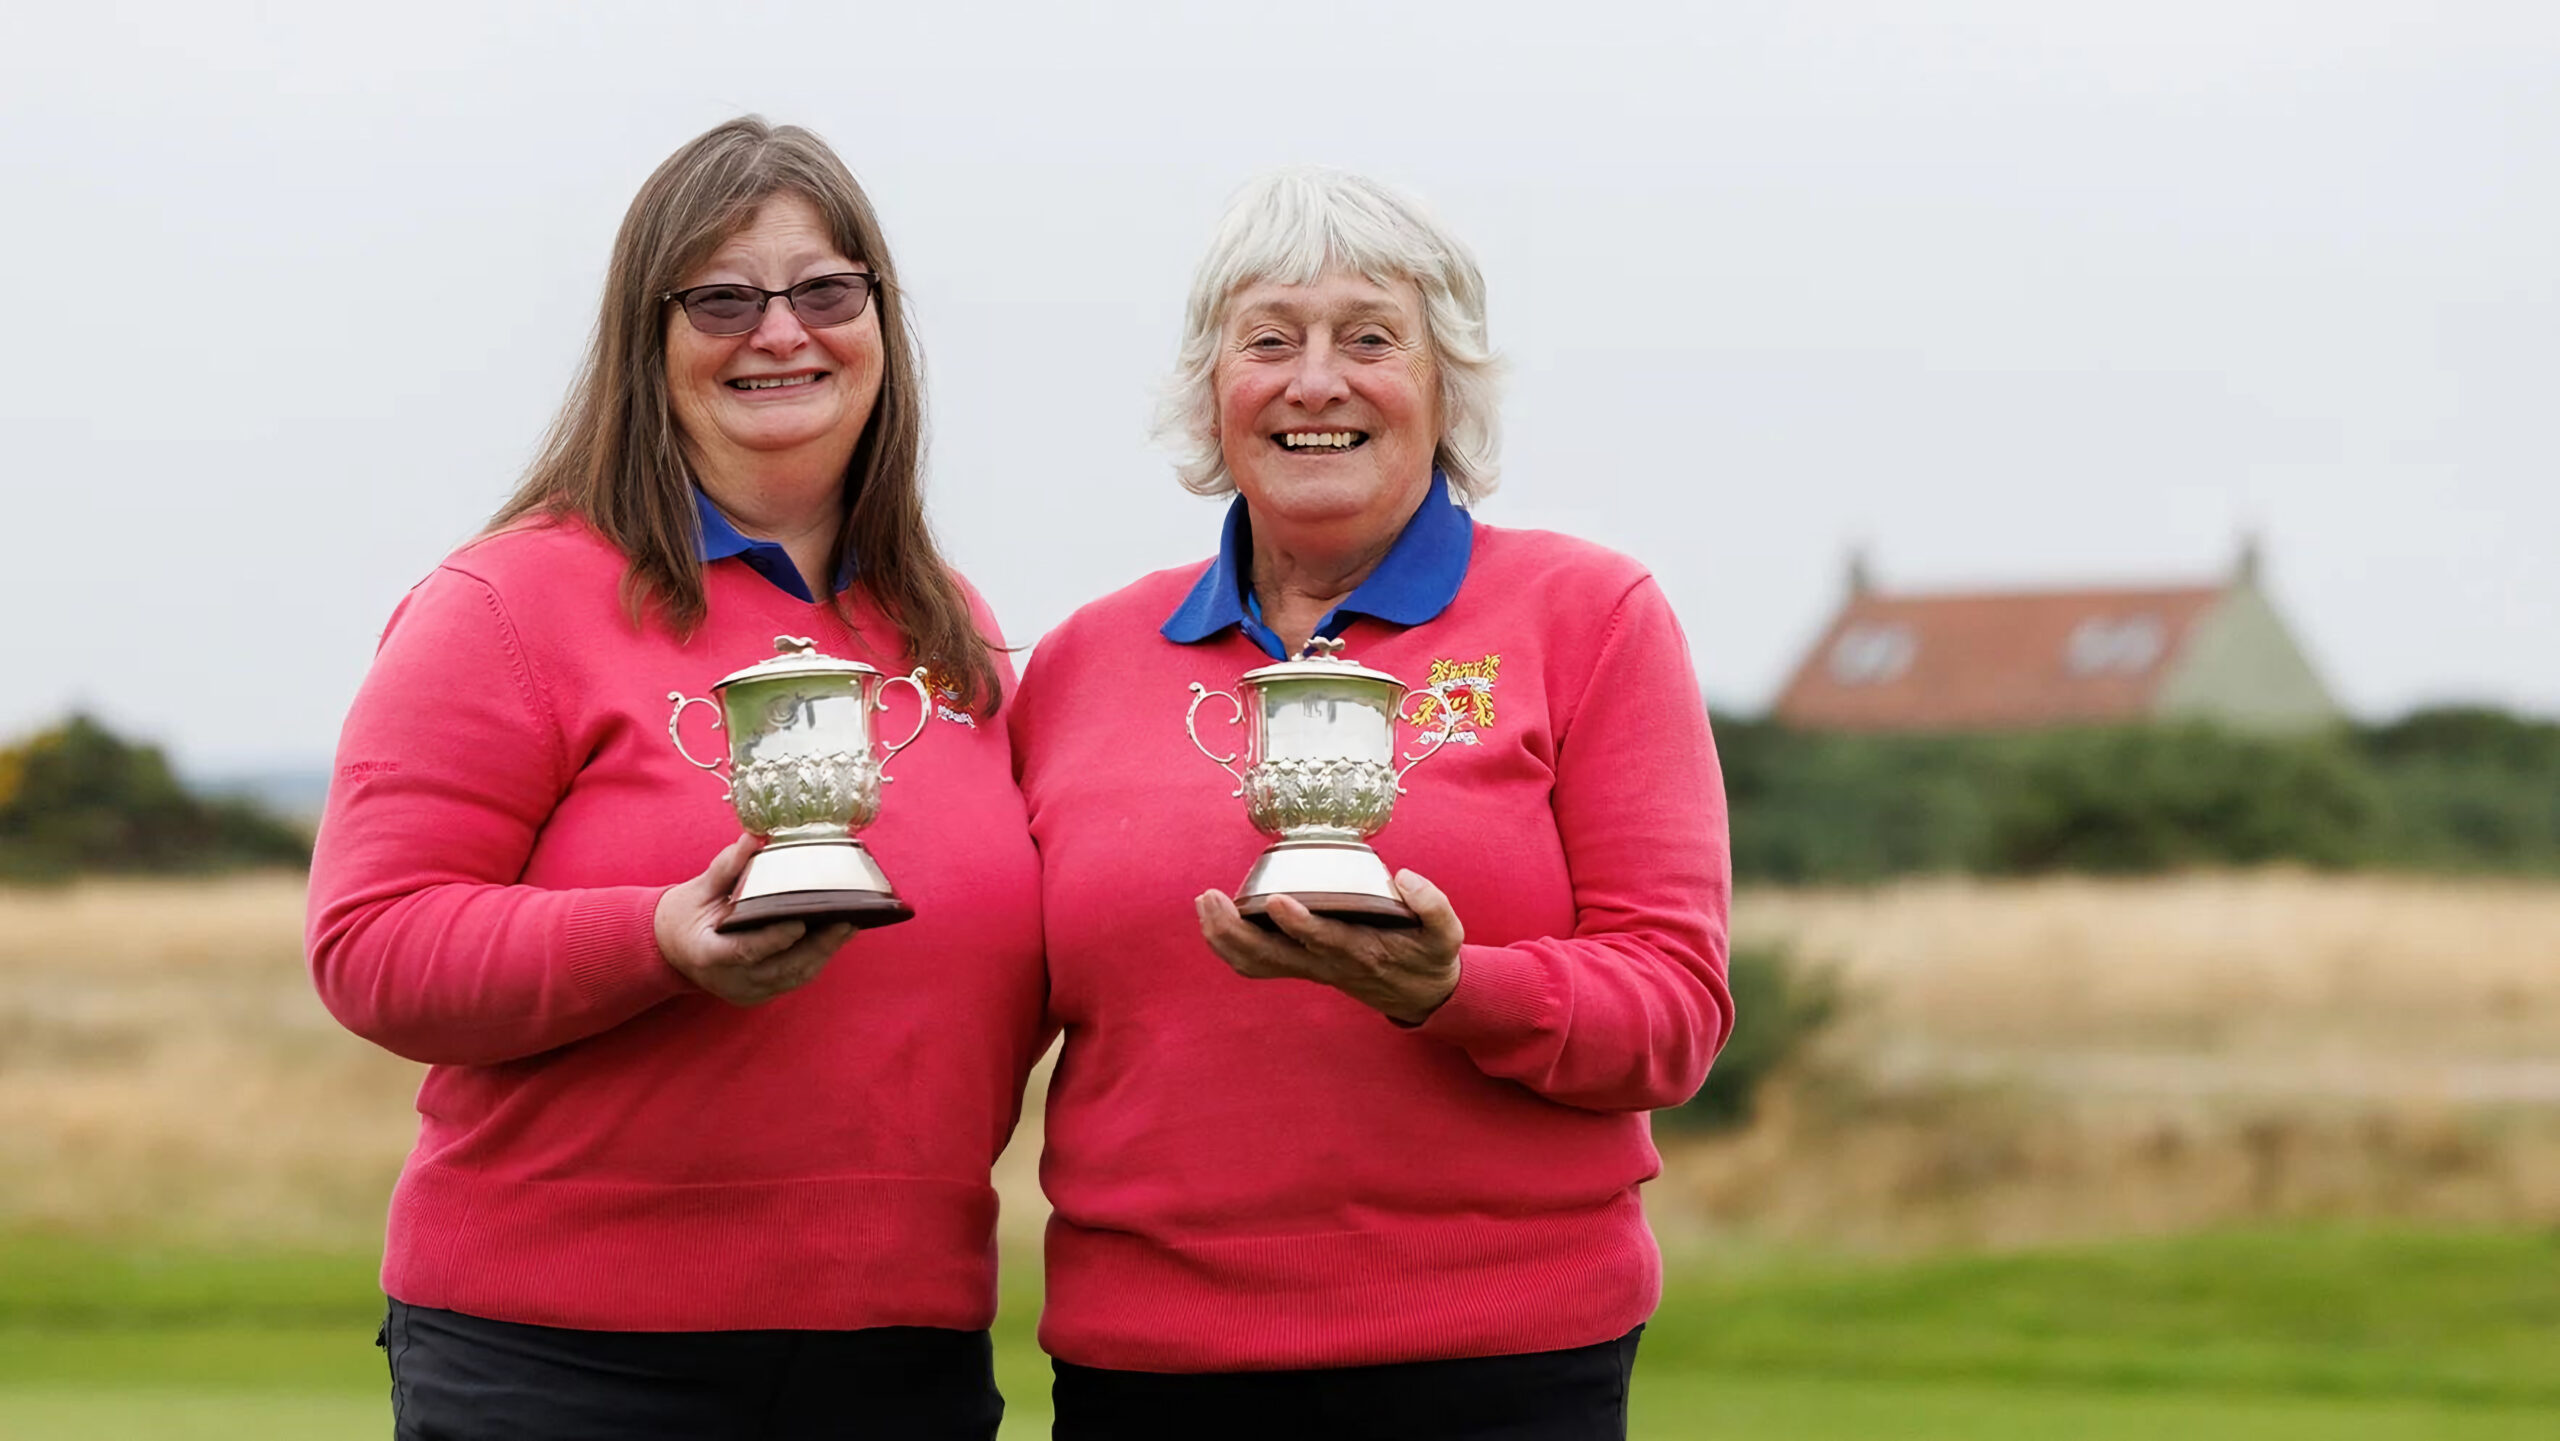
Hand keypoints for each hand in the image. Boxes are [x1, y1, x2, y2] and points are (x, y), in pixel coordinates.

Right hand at [654, 835, 854, 1005]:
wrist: (672, 947)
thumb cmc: (687, 914)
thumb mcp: (699, 889)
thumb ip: (727, 867)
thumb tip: (752, 837)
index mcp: (706, 953)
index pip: (743, 951)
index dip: (773, 939)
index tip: (800, 922)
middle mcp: (727, 979)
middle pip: (779, 969)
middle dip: (816, 947)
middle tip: (845, 921)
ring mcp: (744, 991)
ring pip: (792, 977)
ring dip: (824, 953)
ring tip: (849, 925)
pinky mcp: (758, 994)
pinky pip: (792, 979)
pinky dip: (815, 959)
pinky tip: (835, 937)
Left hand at [1195, 870, 1463, 1024]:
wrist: (1422, 995)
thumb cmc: (1429, 957)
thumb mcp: (1446, 934)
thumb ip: (1433, 905)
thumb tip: (1404, 876)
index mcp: (1361, 952)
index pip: (1324, 939)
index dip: (1298, 922)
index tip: (1276, 898)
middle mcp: (1327, 964)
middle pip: (1270, 956)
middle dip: (1235, 929)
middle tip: (1210, 896)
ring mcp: (1309, 969)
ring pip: (1256, 962)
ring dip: (1223, 937)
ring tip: (1204, 902)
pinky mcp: (1301, 967)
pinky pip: (1257, 965)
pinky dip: (1230, 948)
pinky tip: (1214, 921)